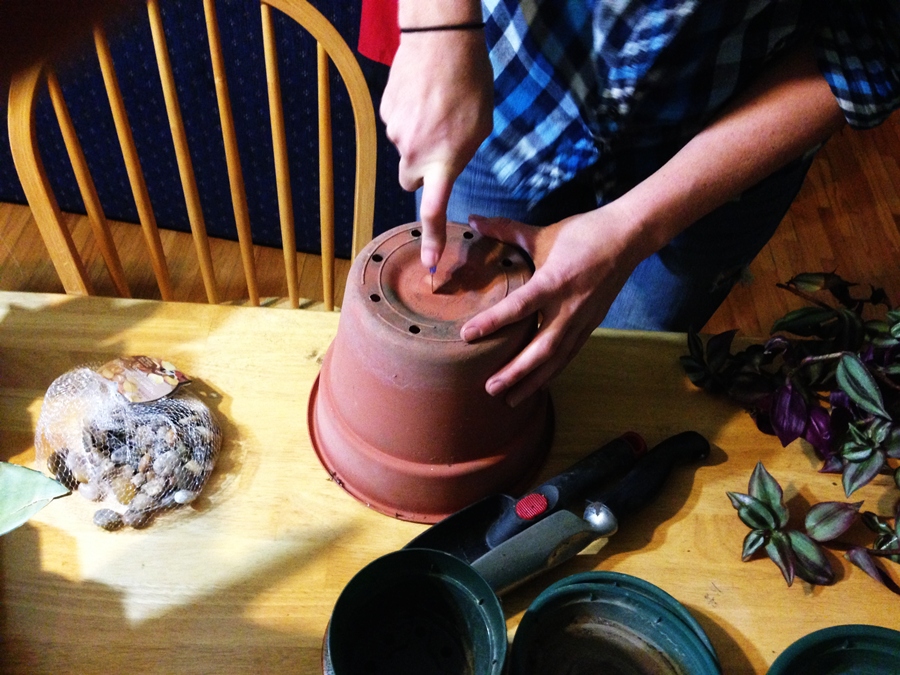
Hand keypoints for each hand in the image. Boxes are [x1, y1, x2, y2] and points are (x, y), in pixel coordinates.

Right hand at [380, 30, 492, 267]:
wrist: (441, 41)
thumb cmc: (471, 82)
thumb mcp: (480, 126)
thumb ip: (462, 153)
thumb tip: (445, 162)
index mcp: (444, 161)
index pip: (433, 210)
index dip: (432, 239)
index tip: (430, 263)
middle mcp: (415, 154)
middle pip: (410, 180)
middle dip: (421, 172)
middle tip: (438, 147)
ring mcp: (396, 133)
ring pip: (405, 148)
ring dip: (418, 136)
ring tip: (436, 105)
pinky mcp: (385, 112)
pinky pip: (397, 124)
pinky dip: (408, 116)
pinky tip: (422, 94)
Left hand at [461, 209, 644, 406]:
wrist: (629, 238)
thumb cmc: (584, 233)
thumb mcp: (543, 233)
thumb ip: (506, 230)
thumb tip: (472, 219)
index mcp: (555, 281)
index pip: (519, 306)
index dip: (493, 322)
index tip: (467, 335)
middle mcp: (570, 307)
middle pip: (541, 347)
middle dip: (516, 371)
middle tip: (489, 388)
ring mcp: (583, 320)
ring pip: (557, 358)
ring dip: (533, 381)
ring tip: (509, 399)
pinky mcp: (591, 325)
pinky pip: (569, 354)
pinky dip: (552, 372)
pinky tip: (537, 386)